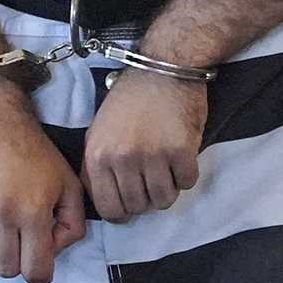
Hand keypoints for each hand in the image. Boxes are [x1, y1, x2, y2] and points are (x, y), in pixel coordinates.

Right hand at [0, 76, 86, 282]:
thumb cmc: (34, 151)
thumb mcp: (68, 181)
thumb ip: (73, 222)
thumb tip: (56, 249)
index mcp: (34, 210)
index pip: (35, 272)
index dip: (41, 272)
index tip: (39, 259)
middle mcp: (2, 214)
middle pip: (7, 270)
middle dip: (17, 260)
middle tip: (20, 238)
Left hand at [81, 70, 208, 221]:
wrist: (163, 68)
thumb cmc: (130, 97)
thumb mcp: (98, 128)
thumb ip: (96, 164)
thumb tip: (102, 197)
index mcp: (98, 155)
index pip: (108, 209)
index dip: (121, 214)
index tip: (130, 208)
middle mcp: (122, 159)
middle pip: (137, 207)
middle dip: (145, 200)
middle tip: (151, 182)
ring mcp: (152, 156)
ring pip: (163, 200)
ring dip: (167, 190)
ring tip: (166, 170)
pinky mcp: (181, 151)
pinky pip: (186, 184)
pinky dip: (186, 175)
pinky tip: (181, 158)